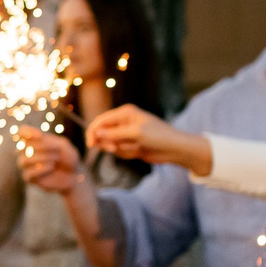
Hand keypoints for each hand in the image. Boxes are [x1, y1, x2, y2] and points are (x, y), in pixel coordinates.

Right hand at [18, 129, 82, 192]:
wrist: (73, 175)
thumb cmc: (67, 158)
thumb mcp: (62, 146)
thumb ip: (49, 141)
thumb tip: (35, 140)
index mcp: (34, 140)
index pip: (22, 131)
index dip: (27, 132)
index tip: (41, 136)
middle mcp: (27, 152)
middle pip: (24, 145)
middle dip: (42, 147)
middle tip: (57, 151)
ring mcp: (27, 165)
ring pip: (25, 160)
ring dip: (43, 158)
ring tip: (55, 161)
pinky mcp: (29, 178)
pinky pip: (28, 173)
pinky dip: (41, 169)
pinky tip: (51, 168)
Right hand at [86, 106, 210, 174]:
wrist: (174, 149)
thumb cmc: (158, 136)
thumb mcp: (136, 133)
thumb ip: (114, 134)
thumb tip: (97, 133)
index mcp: (125, 113)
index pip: (101, 120)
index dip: (93, 131)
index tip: (91, 145)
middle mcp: (123, 121)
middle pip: (103, 133)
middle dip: (109, 143)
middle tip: (114, 149)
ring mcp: (127, 134)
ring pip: (111, 144)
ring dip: (121, 149)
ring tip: (135, 148)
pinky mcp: (130, 144)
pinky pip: (120, 151)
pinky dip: (127, 153)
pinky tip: (139, 151)